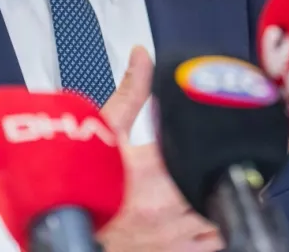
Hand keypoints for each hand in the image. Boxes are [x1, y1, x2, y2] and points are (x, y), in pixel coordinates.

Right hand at [96, 47, 224, 251]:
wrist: (68, 229)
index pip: (200, 149)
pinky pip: (214, 243)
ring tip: (211, 184)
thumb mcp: (104, 133)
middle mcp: (166, 211)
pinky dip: (215, 229)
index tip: (211, 133)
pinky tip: (206, 214)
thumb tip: (142, 56)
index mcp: (150, 174)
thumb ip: (130, 93)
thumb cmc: (83, 185)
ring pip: (219, 214)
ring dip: (217, 198)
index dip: (209, 139)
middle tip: (215, 158)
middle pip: (216, 183)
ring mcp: (173, 238)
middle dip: (216, 169)